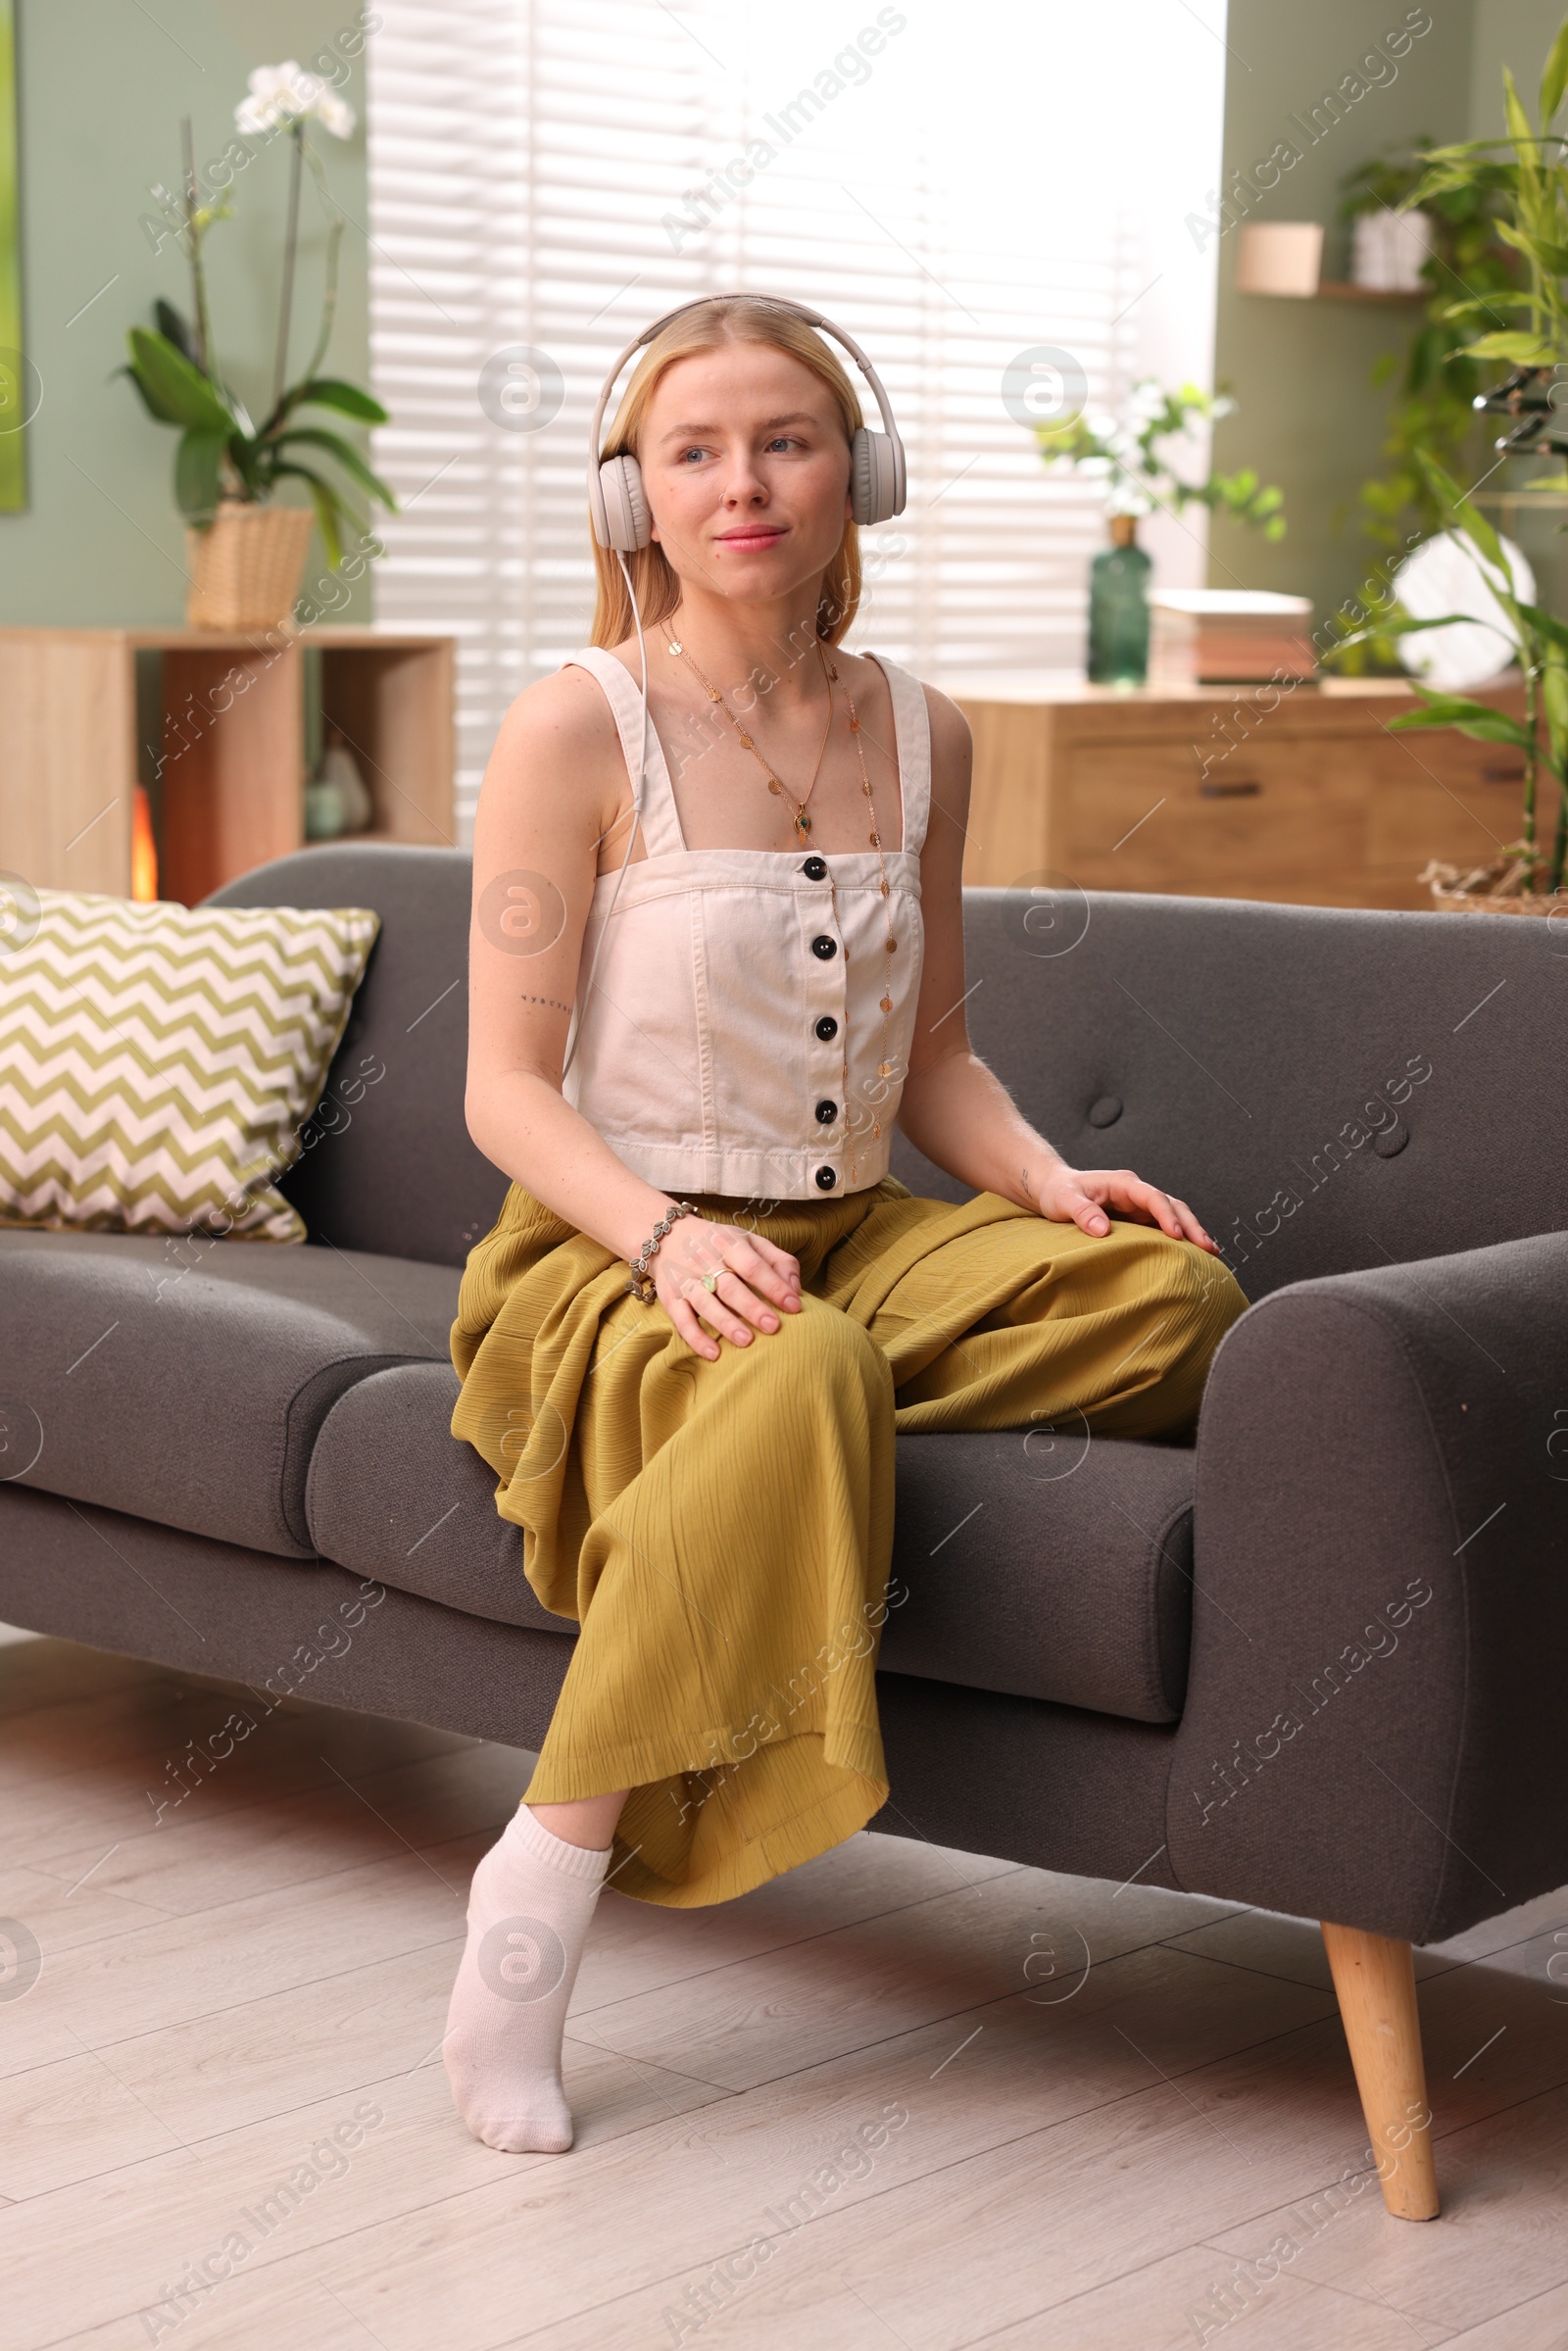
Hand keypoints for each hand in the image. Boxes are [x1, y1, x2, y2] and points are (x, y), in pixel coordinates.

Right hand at [652, 1214, 802, 1359]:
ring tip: (747, 1341)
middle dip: (751, 1307)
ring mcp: (686, 1280)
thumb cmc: (721, 1245)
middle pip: (729, 1286)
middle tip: (773, 1327)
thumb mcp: (751, 1242)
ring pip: (705, 1303)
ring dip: (726, 1323)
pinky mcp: (671, 1297)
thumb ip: (779, 1261)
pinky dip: (695, 1337)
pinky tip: (714, 1353)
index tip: (794, 1306)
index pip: (753, 1266)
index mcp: (729, 1243)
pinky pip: (681, 1320)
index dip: (774, 1286)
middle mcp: (705, 1261)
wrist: (670, 1237)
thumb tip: (795, 1289)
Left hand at [1024, 1160, 1220, 1253]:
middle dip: (1191, 1225)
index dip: (1166, 1215)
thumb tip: (1104, 1230)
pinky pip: (1164, 1228)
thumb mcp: (1064, 1201)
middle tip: (1207, 1248)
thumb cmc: (1058, 1192)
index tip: (1176, 1235)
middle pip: (1173, 1205)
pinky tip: (1193, 1256)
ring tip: (1210, 1254)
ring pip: (1174, 1216)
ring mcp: (1140, 1206)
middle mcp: (1137, 1193)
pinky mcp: (1139, 1220)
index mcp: (1124, 1184)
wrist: (1054, 1190)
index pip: (1153, 1197)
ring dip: (1191, 1233)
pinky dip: (1180, 1240)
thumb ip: (1083, 1212)